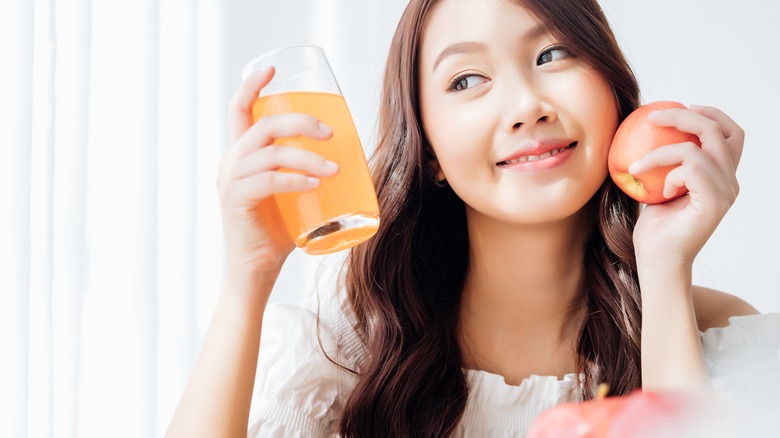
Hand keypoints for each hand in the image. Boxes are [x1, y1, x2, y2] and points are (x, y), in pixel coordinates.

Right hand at [218, 66, 337, 278]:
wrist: (256, 271)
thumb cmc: (279, 233)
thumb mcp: (292, 195)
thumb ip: (307, 174)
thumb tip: (355, 164)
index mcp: (242, 155)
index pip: (239, 111)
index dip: (252, 86)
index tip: (272, 69)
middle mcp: (231, 162)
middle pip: (263, 125)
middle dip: (300, 123)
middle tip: (330, 134)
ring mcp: (230, 181)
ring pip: (270, 153)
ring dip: (306, 156)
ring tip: (333, 169)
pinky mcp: (236, 201)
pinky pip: (267, 181)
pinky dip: (294, 179)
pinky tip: (314, 183)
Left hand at [630, 105, 742, 270]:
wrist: (657, 260)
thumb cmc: (654, 228)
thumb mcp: (657, 187)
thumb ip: (664, 164)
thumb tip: (645, 133)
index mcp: (721, 177)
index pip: (731, 134)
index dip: (712, 114)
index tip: (683, 107)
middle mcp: (730, 182)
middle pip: (720, 131)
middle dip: (686, 116)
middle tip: (652, 116)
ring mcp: (725, 192)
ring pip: (699, 148)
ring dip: (661, 150)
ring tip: (637, 166)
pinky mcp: (714, 203)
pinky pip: (691, 169)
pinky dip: (668, 173)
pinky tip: (659, 191)